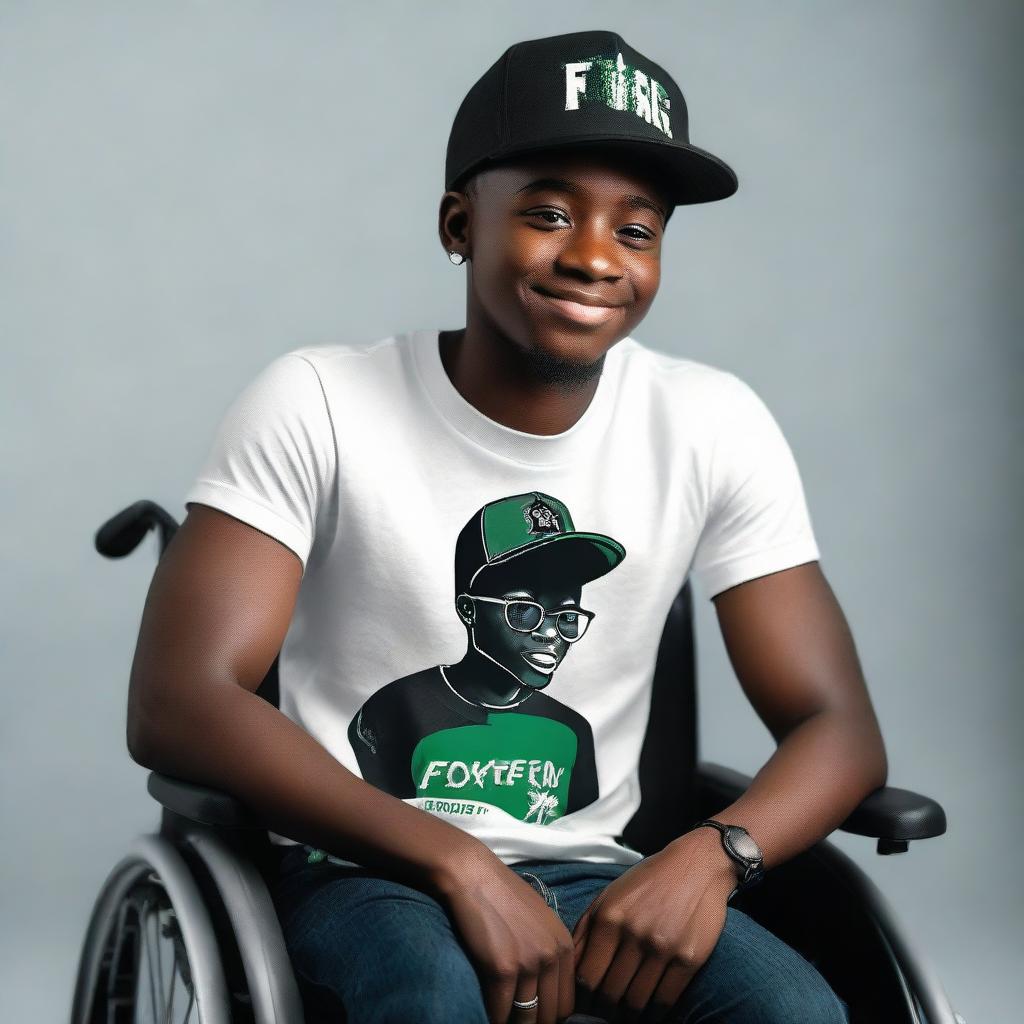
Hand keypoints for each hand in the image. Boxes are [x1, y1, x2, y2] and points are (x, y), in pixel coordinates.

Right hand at [438, 849, 575, 1023]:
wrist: (472, 875)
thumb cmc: (501, 894)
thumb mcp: (540, 919)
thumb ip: (549, 951)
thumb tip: (546, 990)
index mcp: (564, 946)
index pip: (568, 1004)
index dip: (549, 1015)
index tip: (533, 1015)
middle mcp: (552, 956)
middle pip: (551, 1016)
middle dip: (533, 1022)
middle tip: (517, 1020)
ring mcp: (529, 964)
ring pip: (527, 1019)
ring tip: (504, 1020)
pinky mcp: (502, 969)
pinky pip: (500, 1013)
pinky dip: (493, 1019)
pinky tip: (488, 1015)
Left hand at [572, 829, 736, 1022]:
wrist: (697, 865)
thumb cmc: (648, 881)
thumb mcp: (609, 896)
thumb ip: (586, 930)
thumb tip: (568, 969)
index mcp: (608, 917)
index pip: (586, 976)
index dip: (582, 997)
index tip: (585, 1003)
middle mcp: (633, 933)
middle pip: (610, 993)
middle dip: (604, 1008)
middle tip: (605, 1011)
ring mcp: (663, 947)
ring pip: (636, 1002)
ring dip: (628, 1014)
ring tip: (626, 1012)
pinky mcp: (689, 958)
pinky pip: (665, 1000)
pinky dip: (655, 1012)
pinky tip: (650, 1009)